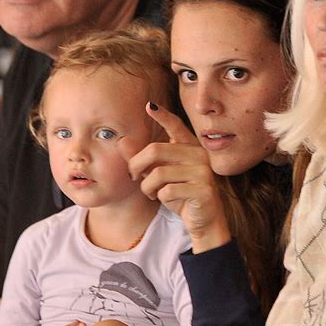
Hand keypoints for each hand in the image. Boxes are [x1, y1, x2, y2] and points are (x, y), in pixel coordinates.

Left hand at [126, 103, 230, 252]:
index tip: (149, 106)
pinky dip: (160, 197)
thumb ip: (142, 159)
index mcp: (190, 147)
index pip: (176, 126)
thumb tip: (122, 141)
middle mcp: (199, 155)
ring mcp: (204, 172)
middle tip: (133, 176)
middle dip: (137, 165)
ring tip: (150, 192)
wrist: (202, 220)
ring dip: (147, 186)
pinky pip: (168, 190)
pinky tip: (163, 199)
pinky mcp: (204, 190)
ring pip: (159, 173)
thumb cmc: (180, 193)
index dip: (163, 116)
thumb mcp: (159, 175)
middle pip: (156, 150)